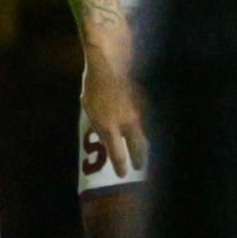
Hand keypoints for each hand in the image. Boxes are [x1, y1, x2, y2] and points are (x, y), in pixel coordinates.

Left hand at [80, 27, 147, 180]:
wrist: (110, 63)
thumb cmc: (93, 84)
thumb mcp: (88, 107)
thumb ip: (98, 123)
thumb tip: (107, 135)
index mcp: (108, 126)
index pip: (117, 153)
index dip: (121, 166)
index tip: (123, 174)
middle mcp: (126, 123)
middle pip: (137, 148)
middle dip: (140, 159)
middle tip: (140, 167)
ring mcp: (138, 113)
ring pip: (145, 134)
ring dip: (145, 145)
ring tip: (144, 152)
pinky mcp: (146, 103)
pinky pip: (148, 120)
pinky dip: (147, 127)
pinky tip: (148, 130)